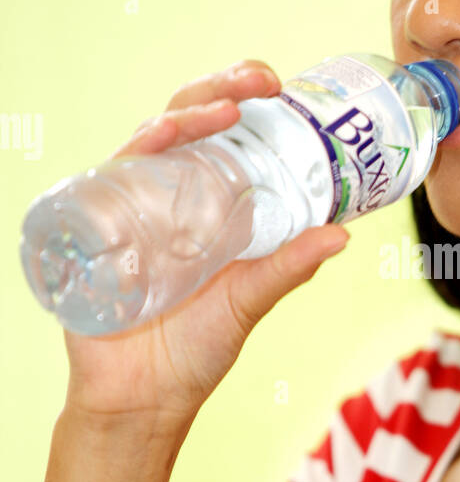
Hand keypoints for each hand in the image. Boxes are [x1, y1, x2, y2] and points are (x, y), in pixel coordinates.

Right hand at [61, 60, 348, 424]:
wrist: (141, 400)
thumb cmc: (194, 351)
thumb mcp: (249, 302)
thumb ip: (289, 267)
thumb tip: (342, 234)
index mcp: (208, 203)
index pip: (225, 134)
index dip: (248, 100)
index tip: (283, 87)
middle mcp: (168, 195)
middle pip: (188, 120)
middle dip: (221, 88)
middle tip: (262, 81)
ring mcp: (130, 207)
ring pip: (151, 138)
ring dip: (184, 114)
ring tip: (222, 109)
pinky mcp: (95, 227)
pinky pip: (108, 177)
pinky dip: (132, 153)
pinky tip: (157, 141)